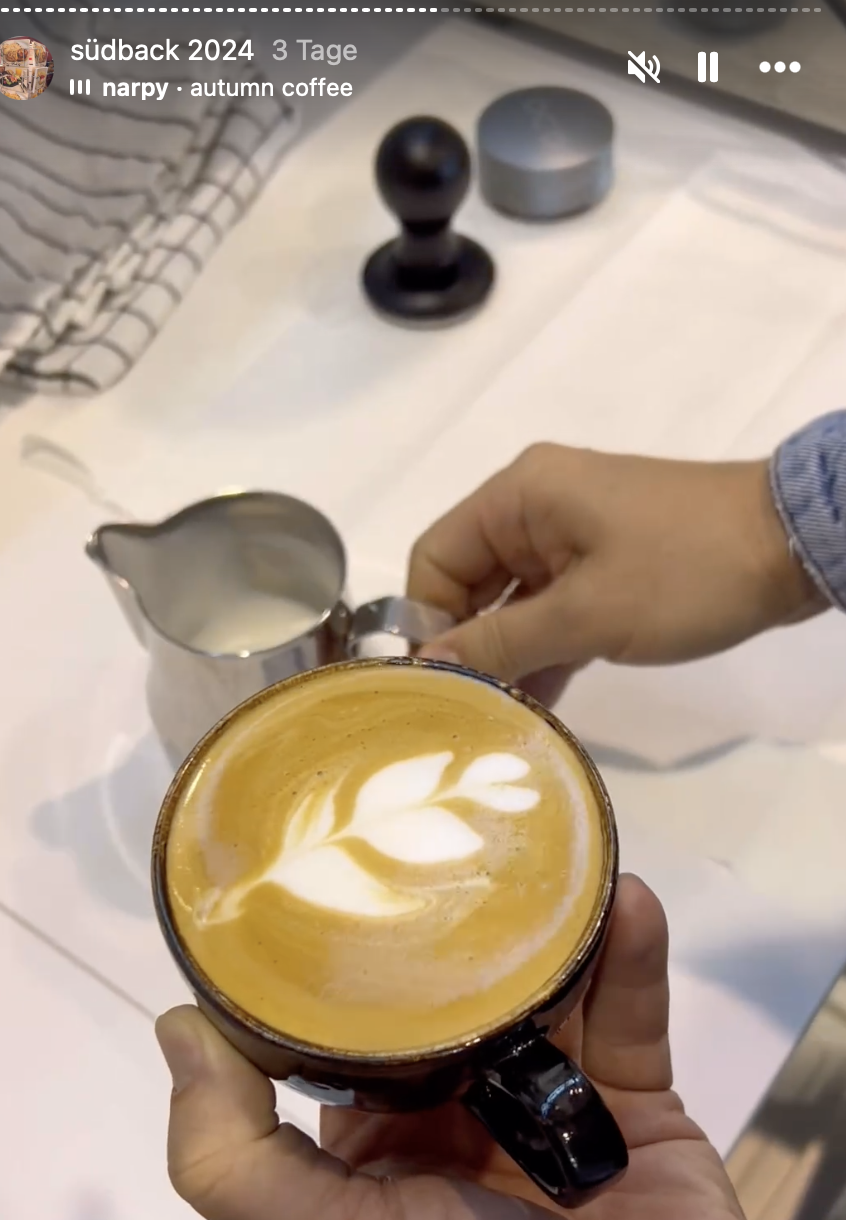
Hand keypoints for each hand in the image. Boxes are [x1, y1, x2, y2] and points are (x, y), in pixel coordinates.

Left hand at [155, 878, 787, 1219]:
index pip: (331, 1032)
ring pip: (537, 986)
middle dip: (442, 919)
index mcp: (368, 1148)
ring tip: (534, 845)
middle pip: (441, 992)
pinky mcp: (633, 1100)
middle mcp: (451, 1113)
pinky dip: (626, 958)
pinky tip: (620, 898)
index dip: (319, 960)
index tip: (312, 866)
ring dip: (541, 923)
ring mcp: (546, 1100)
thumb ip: (242, 1163)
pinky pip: (627, 1012)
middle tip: (439, 820)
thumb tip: (174, 1029)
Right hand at [408, 443, 823, 695]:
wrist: (794, 548)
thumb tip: (428, 667)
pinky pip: (552, 612)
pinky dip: (544, 653)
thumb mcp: (585, 614)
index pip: (435, 558)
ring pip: (511, 604)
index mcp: (519, 496)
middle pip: (468, 583)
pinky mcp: (604, 567)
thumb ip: (500, 642)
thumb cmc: (682, 571)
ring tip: (495, 723)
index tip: (434, 686)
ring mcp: (572, 538)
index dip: (425, 622)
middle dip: (464, 648)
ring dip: (506, 659)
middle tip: (460, 715)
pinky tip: (536, 708)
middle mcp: (534, 508)